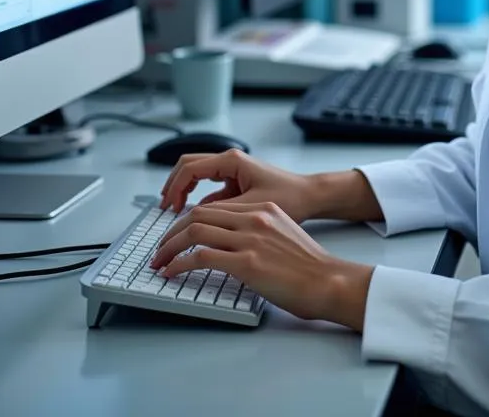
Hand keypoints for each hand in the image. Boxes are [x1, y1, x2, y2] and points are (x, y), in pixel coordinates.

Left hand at [149, 201, 373, 329]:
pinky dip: (179, 264)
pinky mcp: (246, 263)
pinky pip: (201, 257)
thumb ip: (257, 232)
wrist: (329, 281)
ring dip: (169, 247)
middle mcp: (254, 218)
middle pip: (198, 215)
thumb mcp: (282, 236)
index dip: (188, 222)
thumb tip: (230, 245)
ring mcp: (250, 239)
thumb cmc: (309, 267)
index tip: (176, 237)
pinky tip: (171, 273)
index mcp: (263, 210)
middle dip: (172, 233)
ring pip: (194, 232)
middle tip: (160, 249)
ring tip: (159, 261)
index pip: (214, 208)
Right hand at [158, 149, 318, 222]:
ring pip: (198, 177)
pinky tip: (197, 220)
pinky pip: (210, 189)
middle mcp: (230, 161)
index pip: (189, 168)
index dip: (173, 188)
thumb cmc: (289, 197)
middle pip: (189, 167)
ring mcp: (233, 171)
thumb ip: (220, 211)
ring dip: (184, 193)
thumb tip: (191, 221)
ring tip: (174, 214)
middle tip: (164, 208)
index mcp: (231, 161)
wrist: (310, 197)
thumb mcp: (250, 207)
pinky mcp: (237, 183)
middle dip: (173, 186)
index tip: (167, 208)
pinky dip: (199, 201)